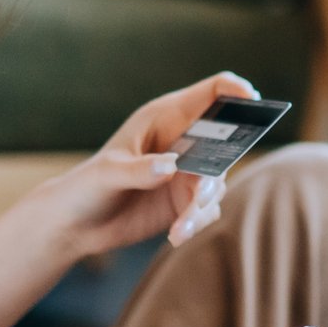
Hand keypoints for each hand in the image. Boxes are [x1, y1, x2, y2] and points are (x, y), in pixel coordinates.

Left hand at [36, 71, 258, 258]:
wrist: (75, 225)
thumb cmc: (86, 187)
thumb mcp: (107, 174)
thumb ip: (140, 169)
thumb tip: (173, 167)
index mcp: (165, 117)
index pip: (212, 93)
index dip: (235, 91)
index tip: (251, 99)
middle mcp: (184, 142)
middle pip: (226, 141)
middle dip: (221, 163)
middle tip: (201, 189)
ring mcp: (188, 173)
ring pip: (217, 182)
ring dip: (201, 204)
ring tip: (180, 225)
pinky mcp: (187, 202)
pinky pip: (207, 210)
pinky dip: (195, 222)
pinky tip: (175, 235)